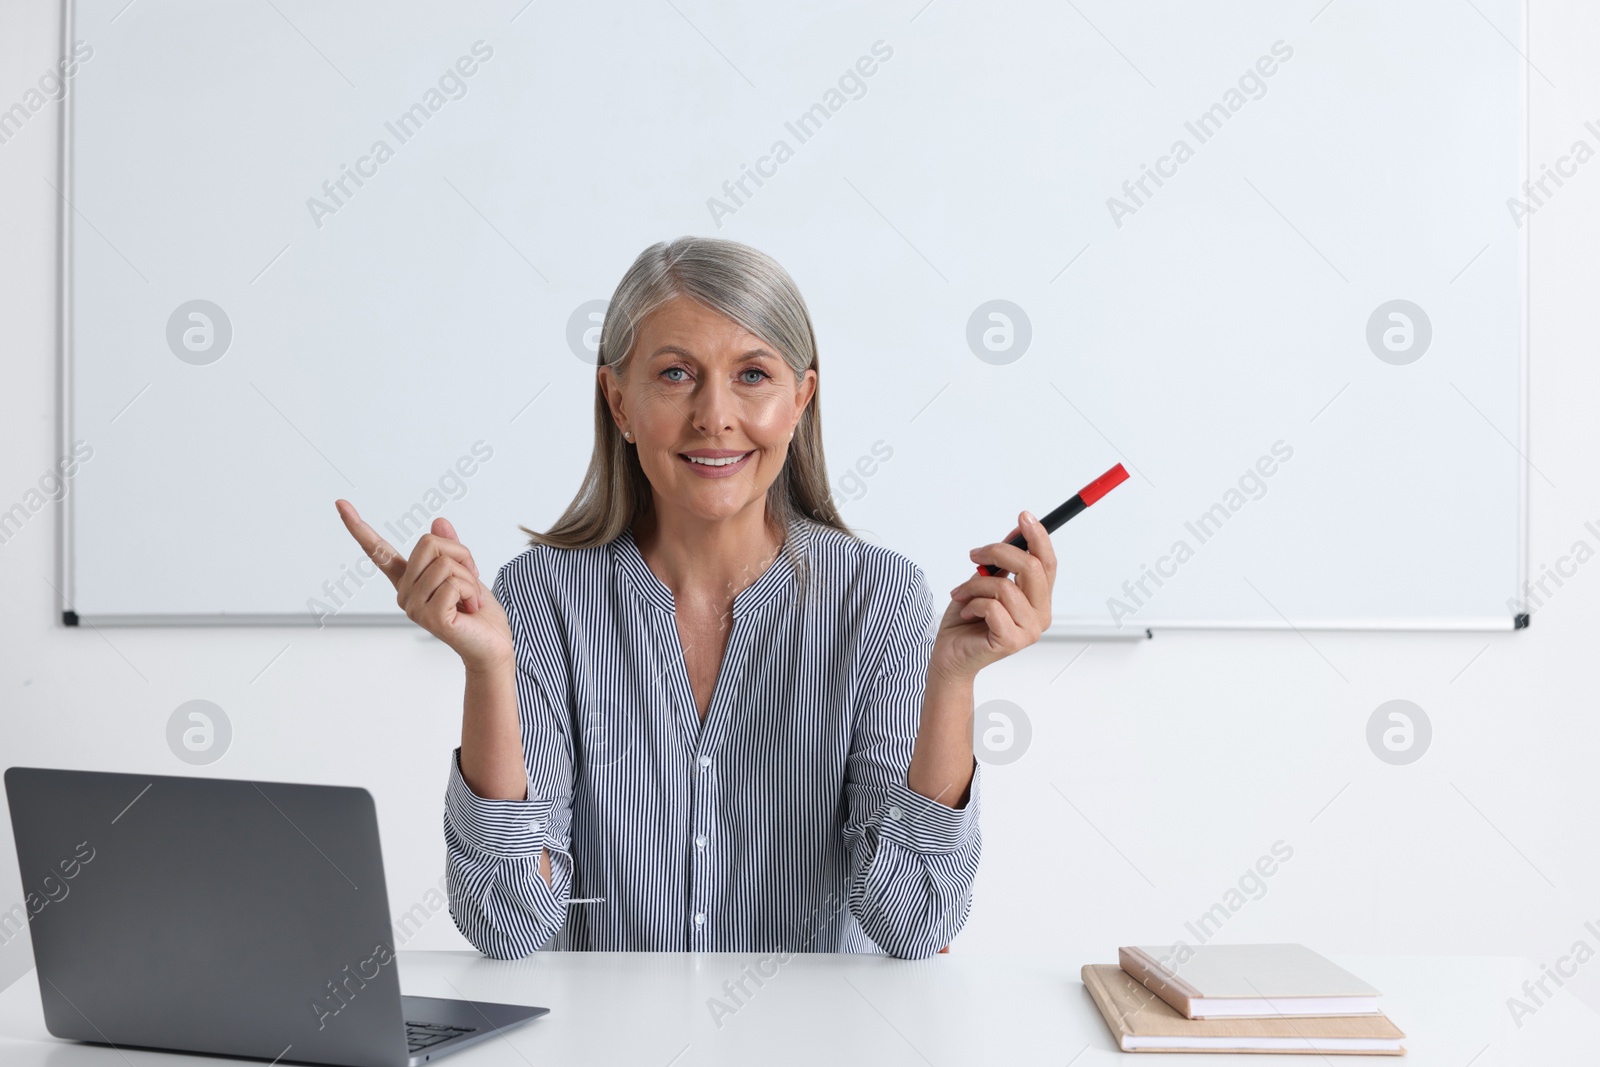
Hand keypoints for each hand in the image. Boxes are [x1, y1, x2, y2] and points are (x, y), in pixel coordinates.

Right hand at [334, 500, 511, 673]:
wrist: (493, 645)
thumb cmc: (478, 613)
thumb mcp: (466, 572)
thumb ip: (450, 549)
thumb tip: (438, 521)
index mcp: (408, 580)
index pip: (379, 551)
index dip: (358, 526)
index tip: (340, 504)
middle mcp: (404, 593)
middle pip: (429, 543)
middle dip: (460, 555)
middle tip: (470, 580)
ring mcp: (414, 607)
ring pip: (445, 564)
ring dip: (469, 578)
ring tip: (469, 600)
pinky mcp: (430, 617)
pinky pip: (454, 583)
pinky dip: (471, 591)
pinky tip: (469, 609)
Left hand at [932, 510, 1056, 680]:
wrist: (950, 655)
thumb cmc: (967, 619)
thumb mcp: (985, 581)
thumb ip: (1004, 561)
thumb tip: (1019, 531)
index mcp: (1039, 599)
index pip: (1048, 563)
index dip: (1038, 537)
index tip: (1023, 516)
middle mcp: (1040, 615)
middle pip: (1031, 568)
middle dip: (998, 552)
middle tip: (975, 555)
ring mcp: (1029, 630)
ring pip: (1004, 586)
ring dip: (975, 585)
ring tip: (963, 594)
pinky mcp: (1011, 641)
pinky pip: (992, 606)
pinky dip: (972, 604)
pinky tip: (967, 612)